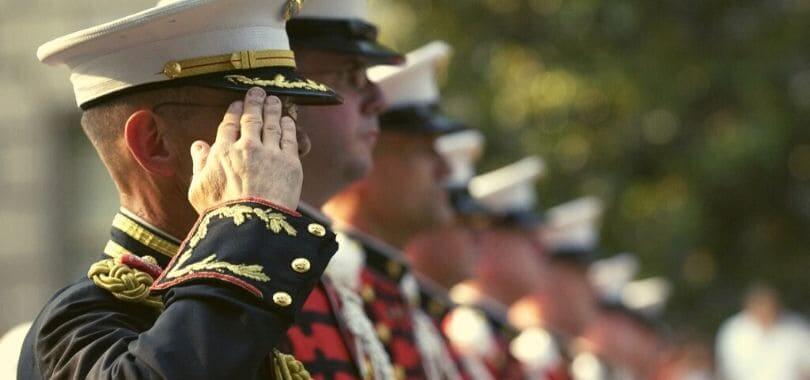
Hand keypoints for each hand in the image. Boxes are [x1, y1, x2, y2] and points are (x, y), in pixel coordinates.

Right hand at [188, 87, 301, 212]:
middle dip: (254, 102)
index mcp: (222, 151)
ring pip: (272, 123)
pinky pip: (289, 137)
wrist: (252, 225)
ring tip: (274, 100)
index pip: (229, 124)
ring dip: (273, 109)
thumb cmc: (221, 212)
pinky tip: (287, 120)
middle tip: (258, 92)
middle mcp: (246, 146)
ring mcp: (270, 153)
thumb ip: (198, 164)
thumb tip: (198, 145)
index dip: (234, 111)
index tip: (237, 103)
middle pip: (251, 117)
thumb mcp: (198, 189)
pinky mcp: (290, 162)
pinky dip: (288, 126)